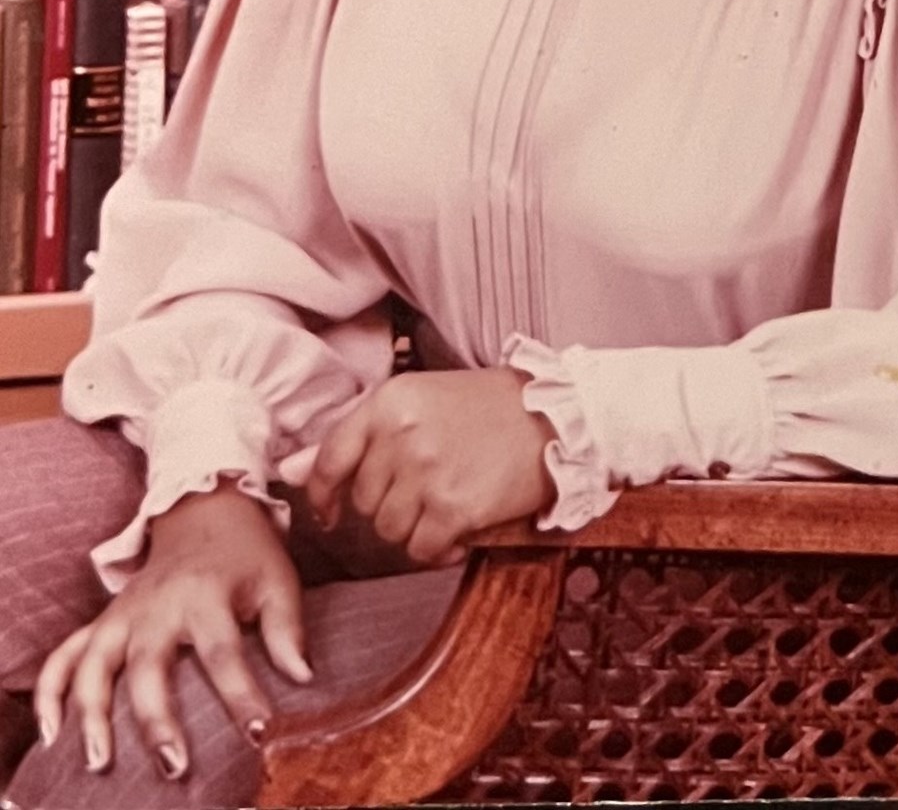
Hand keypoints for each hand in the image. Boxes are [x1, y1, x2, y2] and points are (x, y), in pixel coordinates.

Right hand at [34, 481, 309, 782]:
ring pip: (96, 664)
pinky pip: (65, 656)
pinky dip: (51, 692)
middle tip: (174, 765)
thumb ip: (287, 628)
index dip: (241, 693)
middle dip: (158, 719)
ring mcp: (123, 614)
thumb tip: (303, 679)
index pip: (223, 651)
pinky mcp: (103, 621)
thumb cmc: (246, 554)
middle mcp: (157, 606)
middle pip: (150, 665)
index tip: (258, 732)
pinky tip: (53, 734)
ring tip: (100, 761)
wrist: (203, 509)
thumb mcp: (277, 578)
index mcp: (205, 594)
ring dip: (92, 713)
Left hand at [304, 366, 553, 563]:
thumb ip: (355, 436)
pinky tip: (458, 529)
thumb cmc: (486, 407)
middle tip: (427, 488)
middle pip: (364, 500)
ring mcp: (427, 472)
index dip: (323, 493)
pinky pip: (421, 549)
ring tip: (446, 503)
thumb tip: (286, 471)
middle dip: (388, 503)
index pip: (329, 458)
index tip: (330, 510)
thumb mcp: (419, 401)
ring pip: (389, 530)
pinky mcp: (454, 508)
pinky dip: (437, 548)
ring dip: (414, 527)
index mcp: (389, 401)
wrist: (556, 416)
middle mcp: (402, 435)